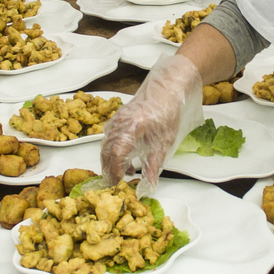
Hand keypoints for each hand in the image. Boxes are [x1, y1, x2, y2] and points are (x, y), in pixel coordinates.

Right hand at [99, 55, 202, 195]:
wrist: (167, 89)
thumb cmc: (168, 111)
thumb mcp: (165, 142)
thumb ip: (154, 165)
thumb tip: (148, 184)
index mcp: (133, 127)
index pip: (116, 153)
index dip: (115, 170)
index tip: (119, 182)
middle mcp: (121, 122)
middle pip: (106, 151)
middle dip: (109, 169)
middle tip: (117, 183)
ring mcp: (116, 119)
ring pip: (105, 145)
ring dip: (110, 161)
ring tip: (124, 173)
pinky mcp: (117, 118)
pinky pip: (108, 137)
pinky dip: (112, 150)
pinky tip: (124, 158)